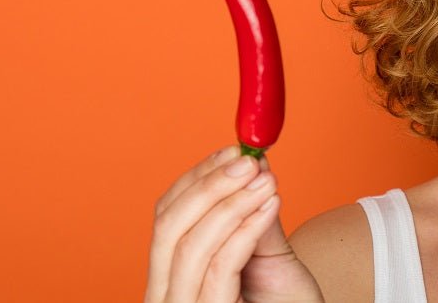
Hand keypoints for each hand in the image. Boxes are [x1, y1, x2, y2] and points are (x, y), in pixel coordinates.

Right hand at [145, 145, 324, 302]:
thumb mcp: (265, 256)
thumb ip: (251, 217)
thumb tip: (254, 163)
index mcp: (171, 276)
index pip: (167, 216)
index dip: (197, 178)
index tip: (233, 149)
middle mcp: (167, 295)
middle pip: (169, 227)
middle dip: (210, 185)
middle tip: (249, 159)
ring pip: (190, 246)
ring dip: (232, 203)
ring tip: (267, 180)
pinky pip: (220, 268)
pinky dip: (245, 230)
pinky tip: (271, 205)